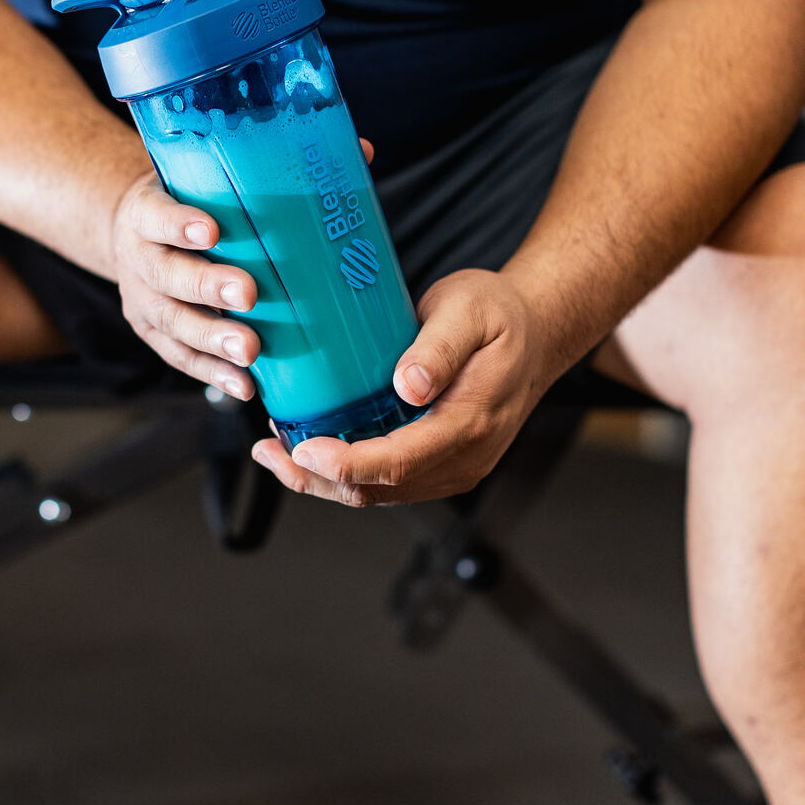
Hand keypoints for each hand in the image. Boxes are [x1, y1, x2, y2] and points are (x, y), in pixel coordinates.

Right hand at [111, 173, 259, 398]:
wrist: (136, 232)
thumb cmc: (185, 201)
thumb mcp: (197, 177)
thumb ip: (249, 172)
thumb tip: (351, 158)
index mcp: (144, 213)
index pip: (156, 215)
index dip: (179, 224)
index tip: (211, 231)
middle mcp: (137, 257)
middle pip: (166, 274)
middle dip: (207, 286)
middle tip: (248, 294)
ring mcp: (142, 300)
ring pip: (173, 321)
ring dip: (212, 338)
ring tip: (249, 351)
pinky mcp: (152, 333)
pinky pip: (180, 356)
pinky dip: (212, 373)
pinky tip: (244, 384)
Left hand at [250, 268, 559, 505]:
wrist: (536, 332)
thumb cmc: (500, 316)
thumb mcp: (470, 311)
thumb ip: (438, 348)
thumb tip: (408, 386)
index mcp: (471, 421)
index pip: (400, 460)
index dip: (347, 463)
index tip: (304, 450)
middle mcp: (463, 456)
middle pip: (379, 489)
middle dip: (318, 478)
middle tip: (268, 452)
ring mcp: (453, 465)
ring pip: (378, 493)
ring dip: (324, 480)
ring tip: (275, 451)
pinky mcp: (440, 463)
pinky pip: (387, 481)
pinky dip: (345, 471)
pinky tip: (311, 448)